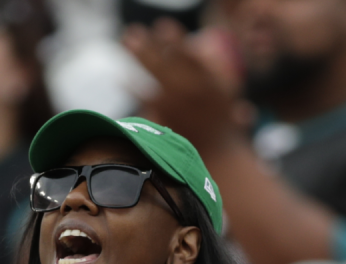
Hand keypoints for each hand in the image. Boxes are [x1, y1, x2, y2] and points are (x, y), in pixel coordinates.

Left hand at [123, 19, 247, 151]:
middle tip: (135, 31)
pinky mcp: (166, 118)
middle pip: (168, 58)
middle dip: (151, 42)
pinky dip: (131, 87)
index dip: (174, 39)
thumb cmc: (222, 123)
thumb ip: (212, 70)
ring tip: (127, 39)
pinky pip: (144, 98)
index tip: (162, 26)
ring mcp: (179, 103)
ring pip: (154, 73)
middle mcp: (194, 89)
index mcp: (210, 80)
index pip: (189, 54)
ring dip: (138, 54)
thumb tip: (198, 50)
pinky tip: (120, 79)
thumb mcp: (224, 93)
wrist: (219, 154)